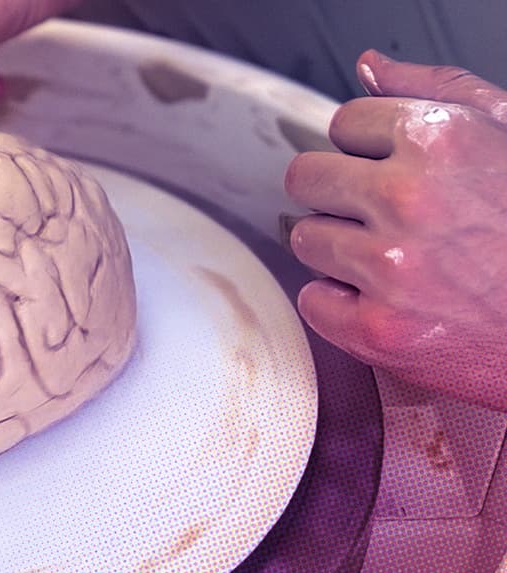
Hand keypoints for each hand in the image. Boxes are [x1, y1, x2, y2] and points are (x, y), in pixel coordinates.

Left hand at [286, 50, 506, 410]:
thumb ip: (437, 92)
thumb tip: (370, 68)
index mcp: (440, 141)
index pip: (344, 124)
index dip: (368, 149)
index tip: (390, 169)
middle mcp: (410, 200)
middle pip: (307, 177)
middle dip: (338, 194)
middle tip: (380, 216)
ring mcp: (390, 268)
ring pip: (306, 238)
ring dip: (339, 249)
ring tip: (396, 259)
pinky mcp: (377, 329)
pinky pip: (313, 301)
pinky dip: (341, 304)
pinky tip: (388, 299)